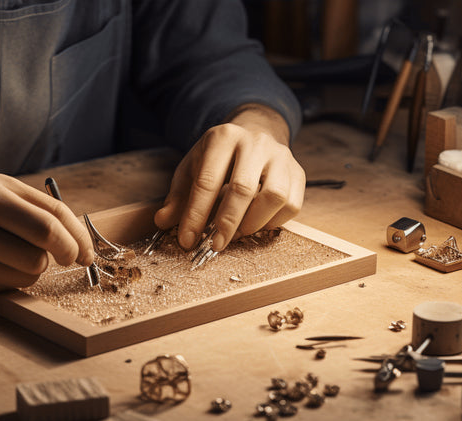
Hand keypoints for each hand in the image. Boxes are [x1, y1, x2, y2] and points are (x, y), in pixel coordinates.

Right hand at [0, 171, 93, 293]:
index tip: (83, 253)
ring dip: (34, 267)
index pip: (47, 228)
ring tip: (17, 251)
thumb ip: (45, 208)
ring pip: (26, 277)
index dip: (74, 243)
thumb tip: (82, 245)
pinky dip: (12, 276)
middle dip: (58, 259)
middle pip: (38, 258)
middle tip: (62, 256)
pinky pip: (6, 287)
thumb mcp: (3, 186)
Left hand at [154, 104, 304, 250]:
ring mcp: (281, 156)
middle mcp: (254, 143)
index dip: (196, 215)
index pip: (207, 181)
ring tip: (238, 233)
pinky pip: (293, 204)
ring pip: (274, 196)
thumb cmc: (218, 158)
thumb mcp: (191, 169)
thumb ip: (178, 196)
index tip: (188, 240)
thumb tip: (162, 221)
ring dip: (254, 223)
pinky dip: (274, 222)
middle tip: (215, 245)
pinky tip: (258, 224)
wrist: (254, 133)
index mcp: (222, 138)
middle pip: (242, 189)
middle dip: (226, 223)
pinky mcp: (298, 172)